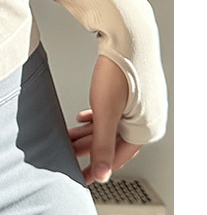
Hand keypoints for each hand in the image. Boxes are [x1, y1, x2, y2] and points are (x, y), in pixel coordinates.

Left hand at [67, 55, 141, 185]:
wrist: (127, 36)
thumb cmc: (118, 71)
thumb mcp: (105, 113)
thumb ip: (102, 145)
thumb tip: (101, 174)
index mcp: (145, 130)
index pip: (117, 158)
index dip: (96, 168)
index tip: (81, 178)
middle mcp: (146, 120)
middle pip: (112, 142)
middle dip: (88, 148)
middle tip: (67, 155)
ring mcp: (140, 106)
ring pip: (110, 126)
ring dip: (89, 133)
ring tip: (68, 137)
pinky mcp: (132, 94)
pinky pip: (113, 113)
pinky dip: (97, 118)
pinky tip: (82, 118)